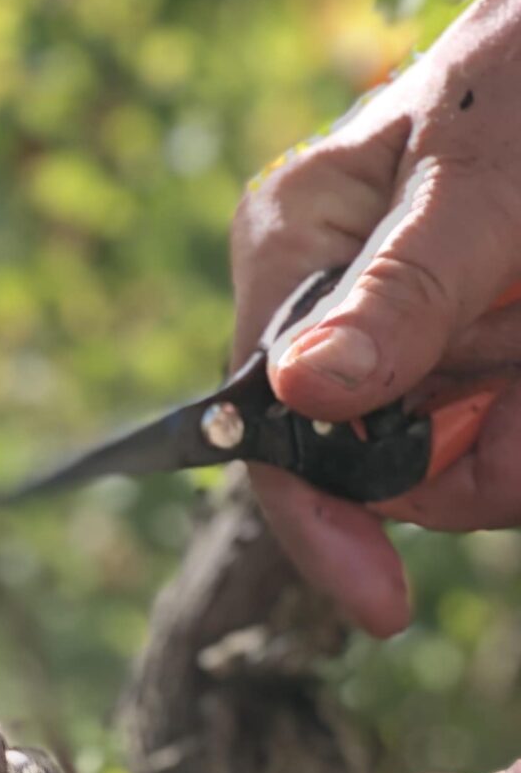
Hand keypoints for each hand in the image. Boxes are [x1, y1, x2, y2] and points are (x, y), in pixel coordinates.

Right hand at [231, 0, 520, 635]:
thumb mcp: (485, 170)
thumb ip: (403, 283)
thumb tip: (302, 391)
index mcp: (300, 244)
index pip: (275, 415)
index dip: (321, 513)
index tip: (380, 602)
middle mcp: (351, 301)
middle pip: (383, 458)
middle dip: (480, 455)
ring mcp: (436, 326)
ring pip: (471, 456)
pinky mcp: (501, 342)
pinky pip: (513, 431)